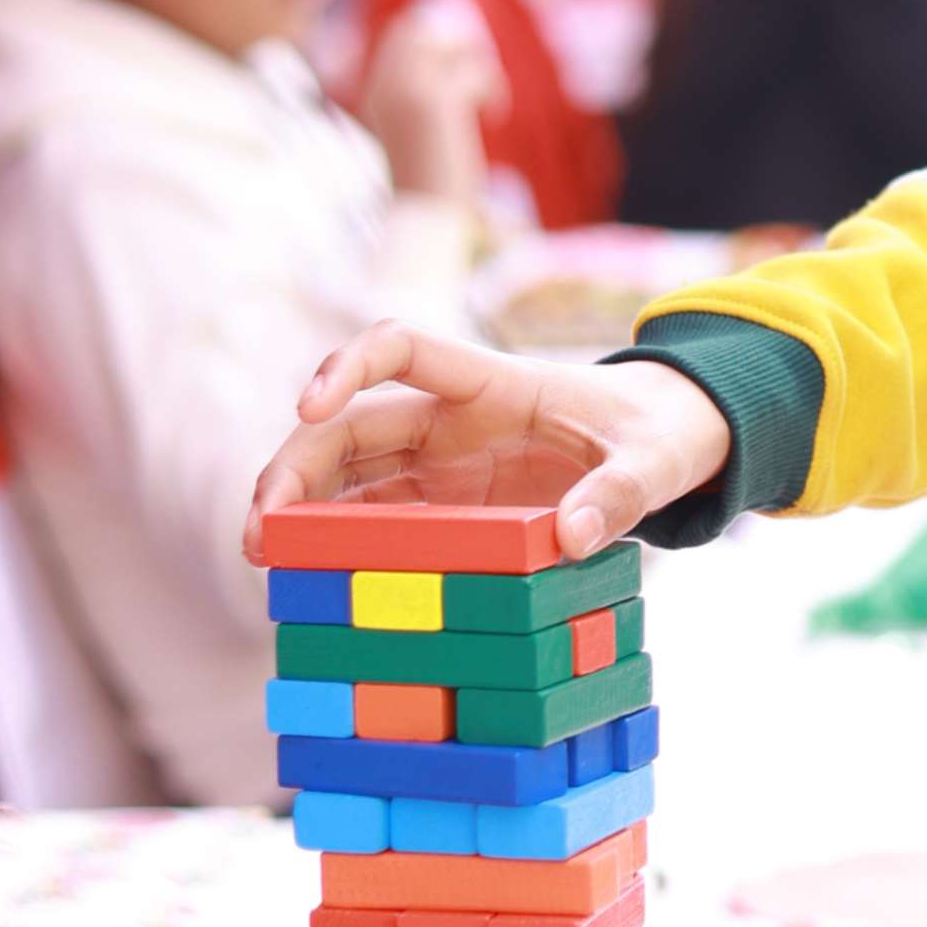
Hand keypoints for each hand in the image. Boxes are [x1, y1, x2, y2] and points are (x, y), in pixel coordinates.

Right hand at [245, 331, 732, 565]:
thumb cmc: (657, 435)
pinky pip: (377, 519)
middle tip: (260, 528)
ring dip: (302, 508)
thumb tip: (575, 537)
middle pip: (349, 424)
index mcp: (491, 383)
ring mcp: (442, 463)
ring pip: (349, 474)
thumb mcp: (654, 462)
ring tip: (264, 558)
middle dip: (296, 465)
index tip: (308, 403)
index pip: (400, 348)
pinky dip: (339, 543)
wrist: (666, 443)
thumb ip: (620, 493)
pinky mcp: (447, 506)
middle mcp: (450, 419)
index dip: (348, 366)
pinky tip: (312, 578)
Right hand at [359, 0, 505, 207]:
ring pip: (453, 45)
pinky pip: (477, 71)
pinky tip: (495, 114)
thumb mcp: (421, 130)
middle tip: (476, 82)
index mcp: (378, 92)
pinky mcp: (437, 102)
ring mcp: (408, 90)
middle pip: (424, 27)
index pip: (404, 32)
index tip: (464, 66)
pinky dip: (493, 90)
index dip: (440, 39)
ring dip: (480, 69)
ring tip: (488, 102)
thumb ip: (427, 92)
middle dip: (457, 46)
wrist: (427, 214)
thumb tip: (459, 46)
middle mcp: (386, 85)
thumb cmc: (430, 181)